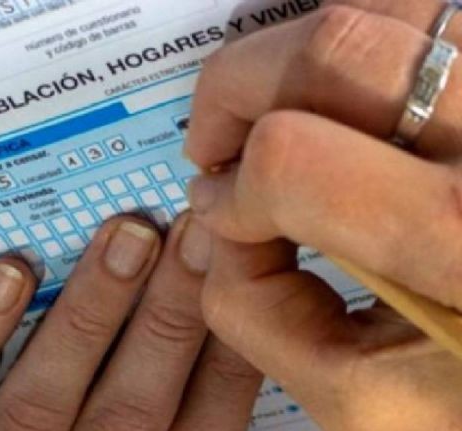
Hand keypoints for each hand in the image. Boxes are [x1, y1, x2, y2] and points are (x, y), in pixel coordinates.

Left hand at [0, 215, 260, 430]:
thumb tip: (211, 371)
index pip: (197, 426)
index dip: (225, 356)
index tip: (243, 280)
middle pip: (132, 402)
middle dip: (171, 314)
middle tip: (197, 232)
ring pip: (45, 392)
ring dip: (91, 310)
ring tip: (128, 235)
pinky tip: (8, 273)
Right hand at [185, 1, 461, 429]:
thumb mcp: (366, 401)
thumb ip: (260, 313)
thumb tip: (217, 226)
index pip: (295, 161)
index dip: (231, 187)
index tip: (222, 210)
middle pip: (337, 48)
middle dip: (237, 85)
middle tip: (216, 138)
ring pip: (386, 9)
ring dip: (298, 54)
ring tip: (277, 108)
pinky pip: (427, 23)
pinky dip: (361, 48)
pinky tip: (347, 103)